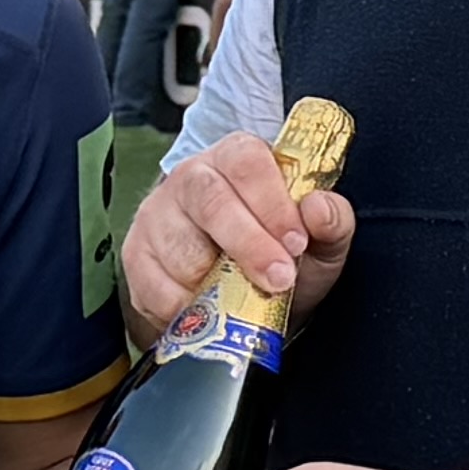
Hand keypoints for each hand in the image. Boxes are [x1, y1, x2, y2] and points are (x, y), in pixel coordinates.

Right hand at [120, 130, 354, 338]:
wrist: (243, 297)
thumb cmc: (281, 255)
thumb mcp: (320, 241)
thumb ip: (332, 221)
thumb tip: (318, 209)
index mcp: (237, 158)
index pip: (247, 162)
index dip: (271, 202)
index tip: (296, 242)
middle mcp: (191, 178)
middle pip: (210, 201)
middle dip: (248, 245)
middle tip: (279, 279)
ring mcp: (157, 216)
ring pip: (181, 248)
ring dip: (218, 284)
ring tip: (245, 300)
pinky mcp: (136, 256)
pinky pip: (154, 286)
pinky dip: (186, 308)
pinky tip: (209, 311)